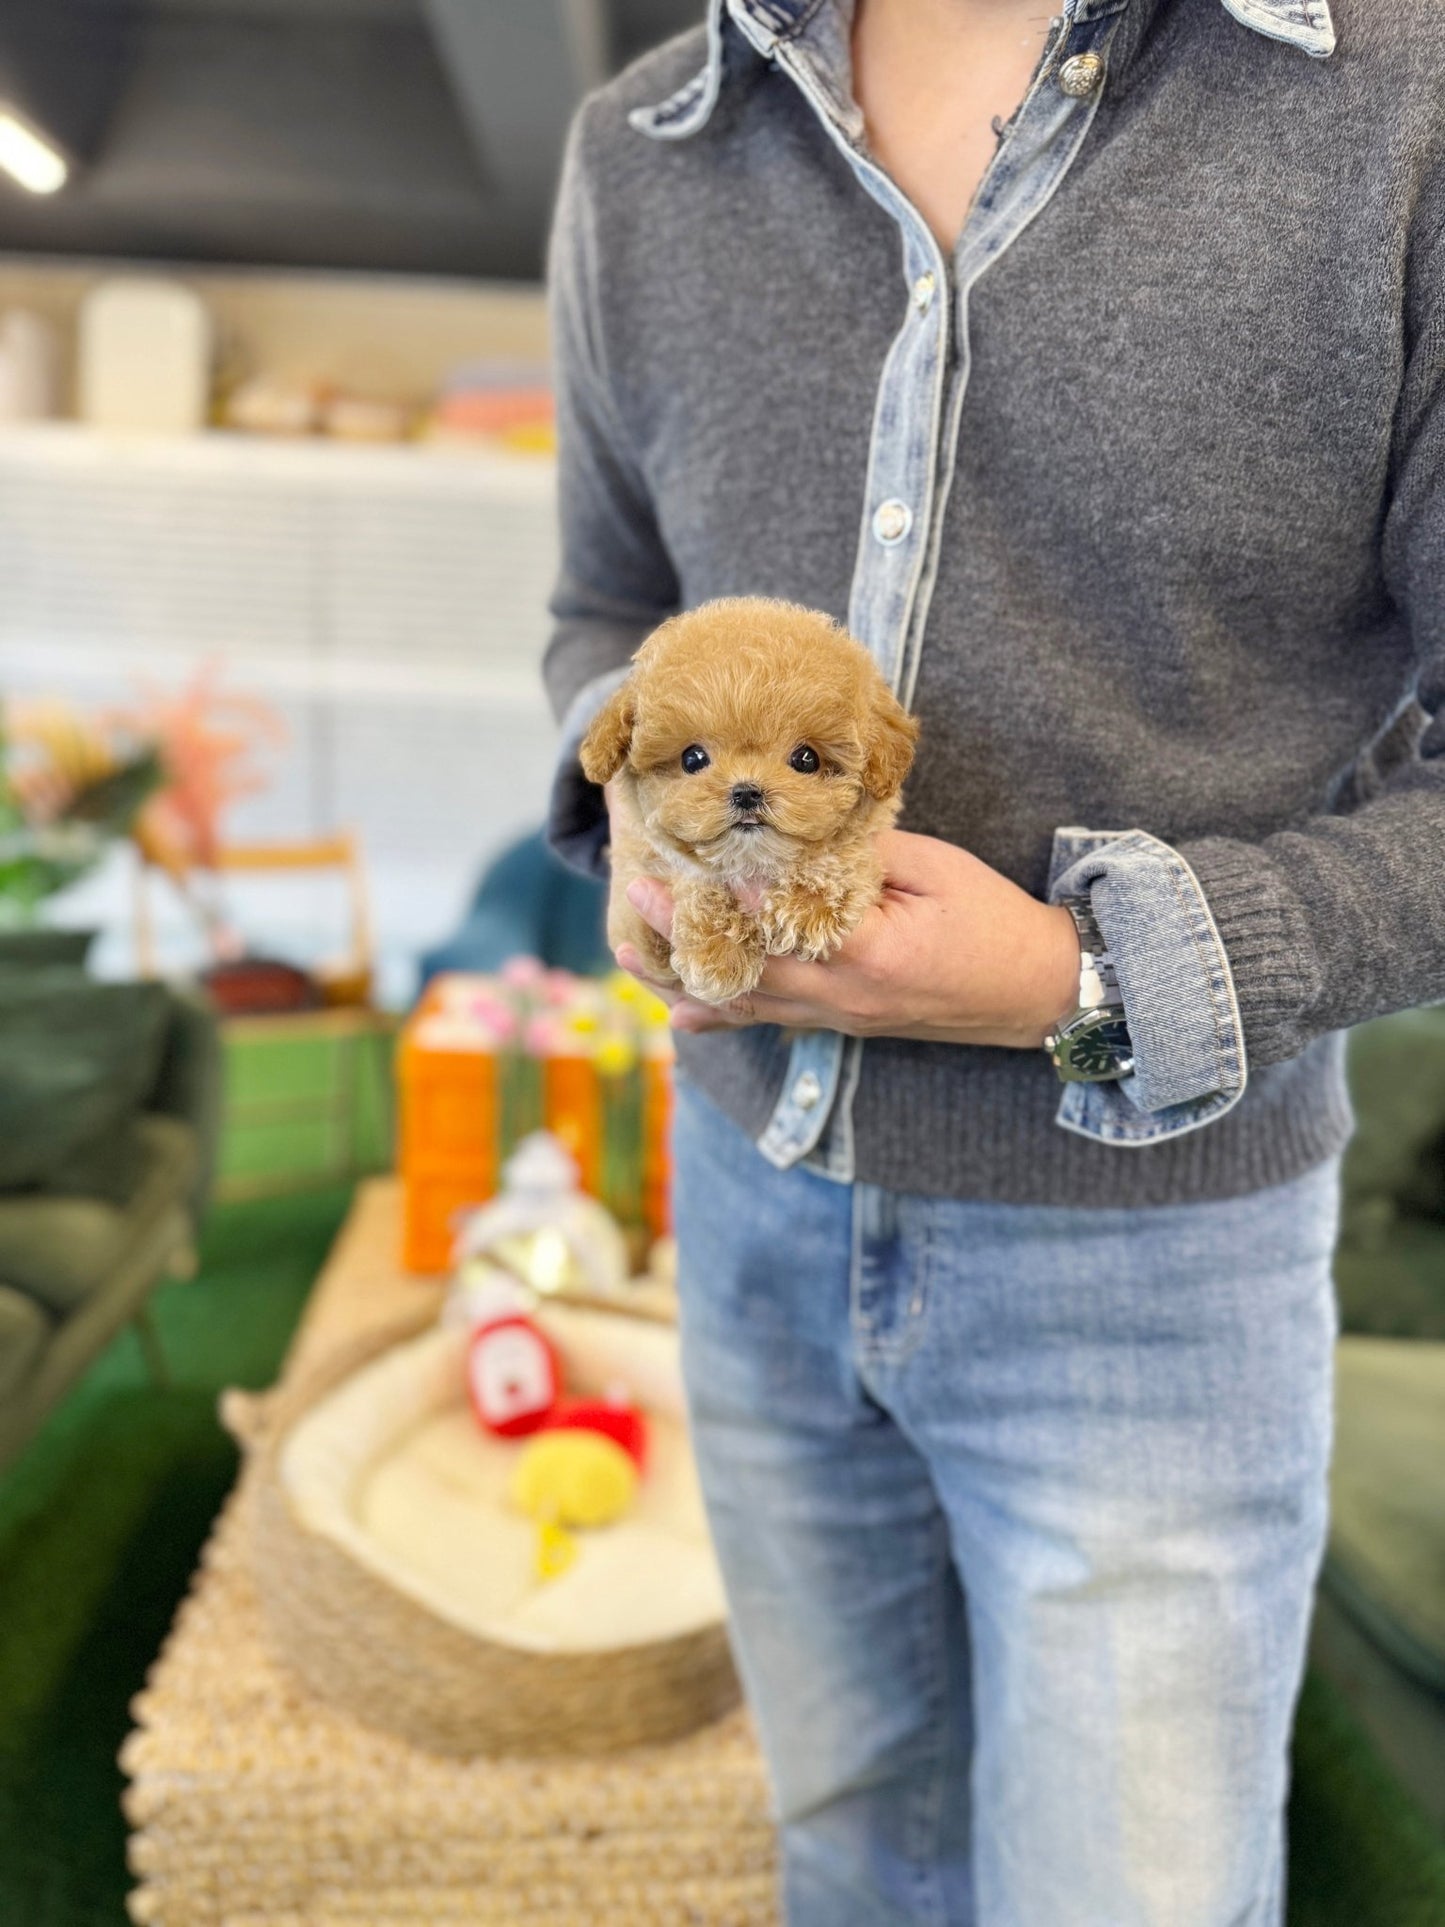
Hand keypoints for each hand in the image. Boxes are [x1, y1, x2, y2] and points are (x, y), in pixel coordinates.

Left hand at [614, 828, 1081, 1047]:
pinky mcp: (844, 1024)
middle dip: (683, 937)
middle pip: (745, 973)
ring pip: (747, 1005)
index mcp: (870, 954)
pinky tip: (680, 1015)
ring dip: (685, 980)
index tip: (676, 872)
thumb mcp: (936, 869)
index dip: (722, 905)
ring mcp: (842, 1018)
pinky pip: (772, 1021)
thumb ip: (864, 855)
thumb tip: (800, 832)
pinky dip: (724, 1015)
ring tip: (632, 956)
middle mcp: (845, 997)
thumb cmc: (995, 921)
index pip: (780, 929)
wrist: (1040, 992)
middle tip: (637, 901)